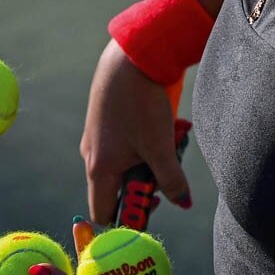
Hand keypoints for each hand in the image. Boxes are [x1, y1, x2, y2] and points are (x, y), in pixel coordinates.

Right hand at [80, 39, 190, 224]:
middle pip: (118, 189)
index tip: (152, 205)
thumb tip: (182, 203)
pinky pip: (125, 145)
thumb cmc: (142, 103)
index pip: (104, 213)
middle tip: (166, 171)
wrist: (129, 56)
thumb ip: (171, 181)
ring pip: (125, 165)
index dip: (127, 218)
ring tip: (169, 140)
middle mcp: (92, 157)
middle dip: (145, 184)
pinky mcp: (105, 122)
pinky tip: (162, 123)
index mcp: (100, 169)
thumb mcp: (161, 147)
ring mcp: (97, 139)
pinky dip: (146, 142)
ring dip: (150, 160)